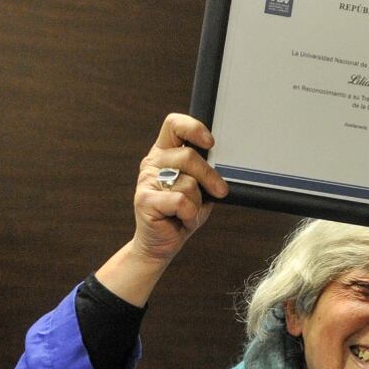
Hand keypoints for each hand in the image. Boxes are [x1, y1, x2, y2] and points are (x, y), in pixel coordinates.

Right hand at [98, 113, 228, 306]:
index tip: (210, 143)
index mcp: (165, 153)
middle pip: (188, 156)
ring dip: (196, 202)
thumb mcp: (200, 189)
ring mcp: (146, 181)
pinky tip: (181, 218)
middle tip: (220, 191)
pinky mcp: (144, 200)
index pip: (174, 124)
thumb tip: (224, 164)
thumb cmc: (182, 213)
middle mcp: (153, 163)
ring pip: (187, 182)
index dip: (193, 128)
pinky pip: (180, 201)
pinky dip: (188, 213)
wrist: (161, 244)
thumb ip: (206, 172)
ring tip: (188, 211)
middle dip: (210, 176)